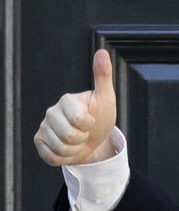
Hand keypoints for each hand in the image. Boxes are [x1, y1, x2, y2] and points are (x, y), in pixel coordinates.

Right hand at [34, 49, 116, 165]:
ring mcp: (44, 128)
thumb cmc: (100, 117)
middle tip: (85, 132)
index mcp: (66, 100)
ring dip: (75, 150)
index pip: (78, 119)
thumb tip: (102, 52)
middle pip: (69, 136)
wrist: (95, 140)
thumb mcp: (106, 98)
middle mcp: (51, 112)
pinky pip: (52, 157)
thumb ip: (103, 76)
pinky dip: (65, 158)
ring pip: (61, 148)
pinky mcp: (40, 142)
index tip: (92, 120)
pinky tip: (69, 149)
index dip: (89, 124)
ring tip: (78, 141)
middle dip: (83, 139)